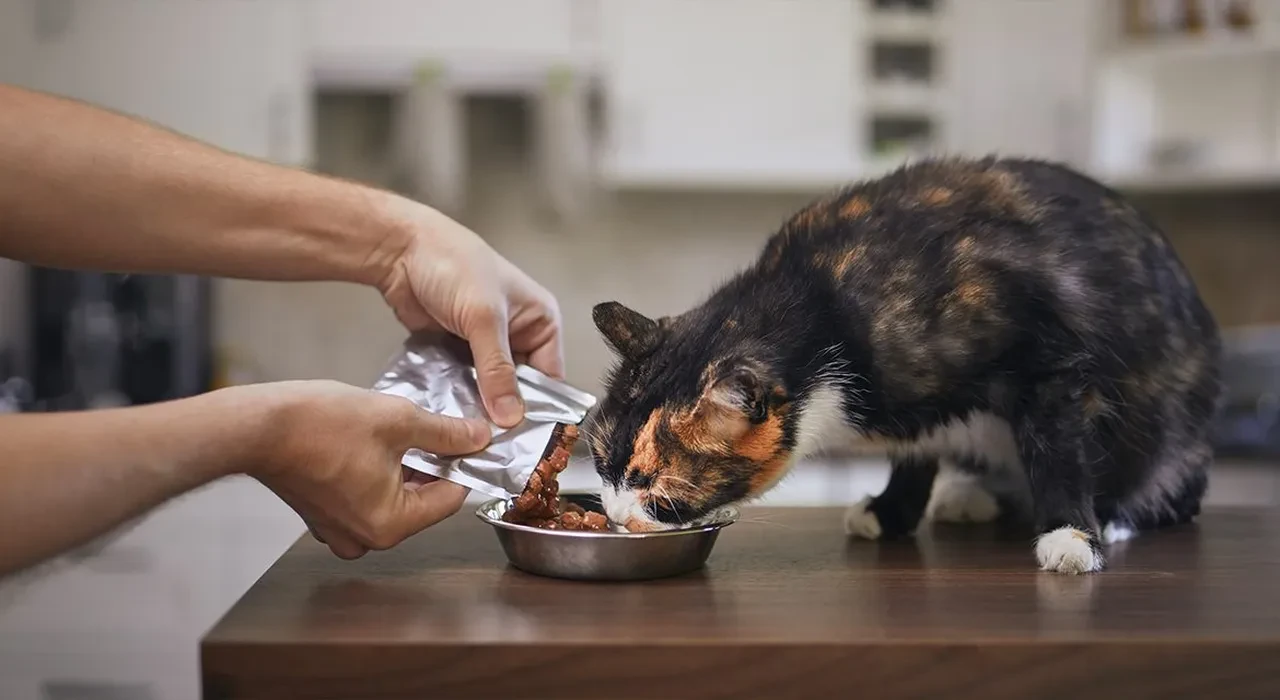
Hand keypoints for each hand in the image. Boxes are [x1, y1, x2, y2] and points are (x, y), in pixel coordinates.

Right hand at [238, 380, 490, 559]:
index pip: (450, 498)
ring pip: (393, 496)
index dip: (463, 464)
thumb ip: (446, 434)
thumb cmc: (321, 425)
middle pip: (421, 500)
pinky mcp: (321, 514)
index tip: (470, 438)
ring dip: (403, 465)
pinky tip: (371, 440)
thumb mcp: (399, 420)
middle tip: (436, 427)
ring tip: (400, 428)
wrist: (256, 426)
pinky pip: (364, 495)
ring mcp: (339, 530)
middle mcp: (365, 538)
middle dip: (431, 463)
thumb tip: (479, 437)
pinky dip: (375, 471)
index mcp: (390, 525)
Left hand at [375, 202, 562, 427]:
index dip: (538, 409)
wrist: (400, 249)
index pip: (550, 378)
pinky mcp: (456, 353)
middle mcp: (518, 337)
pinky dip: (456, 400)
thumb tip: (511, 417)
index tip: (523, 443)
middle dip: (505, 414)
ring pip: (488, 391)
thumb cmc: (454, 266)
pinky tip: (448, 421)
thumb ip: (497, 370)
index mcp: (540, 322)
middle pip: (519, 390)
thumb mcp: (483, 318)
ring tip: (469, 440)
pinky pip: (462, 385)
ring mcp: (484, 347)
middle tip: (494, 449)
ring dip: (478, 410)